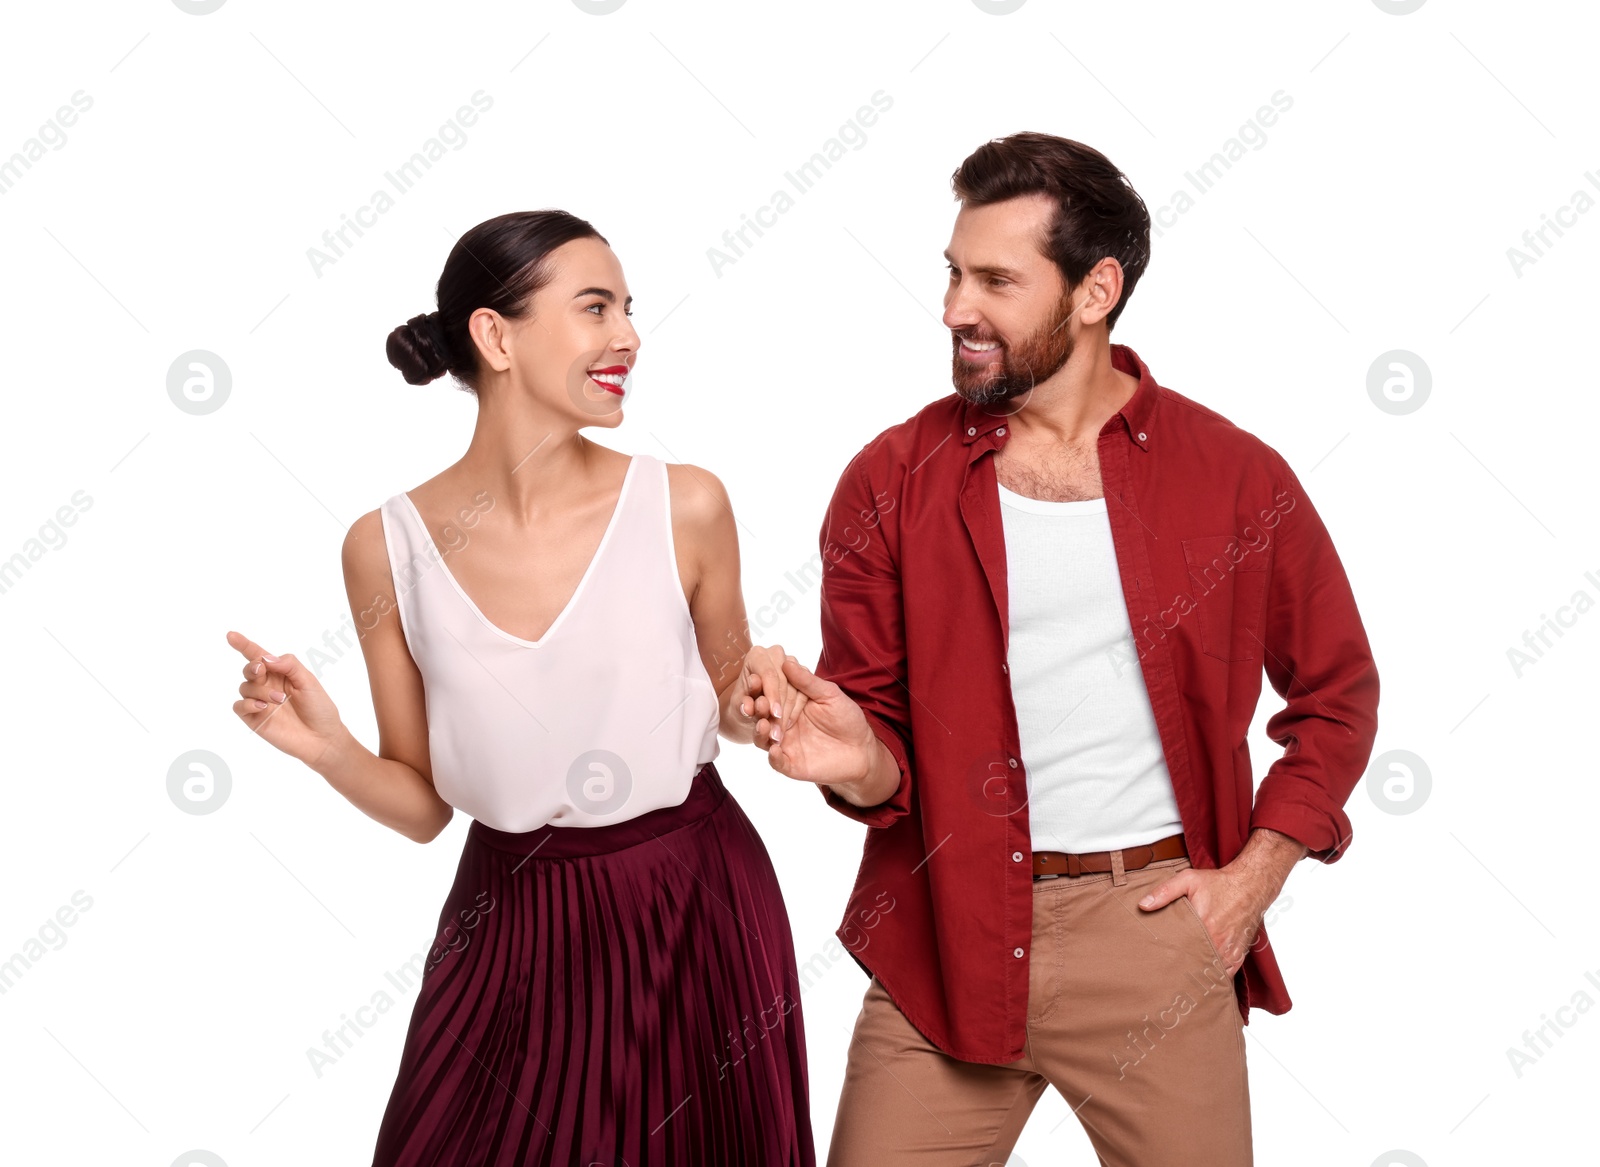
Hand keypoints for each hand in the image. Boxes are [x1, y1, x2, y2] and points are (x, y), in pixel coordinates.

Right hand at [227, 630, 347, 768]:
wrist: (322, 738)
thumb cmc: (319, 708)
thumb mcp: (309, 681)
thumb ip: (289, 665)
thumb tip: (265, 658)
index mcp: (280, 673)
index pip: (259, 656)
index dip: (244, 644)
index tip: (231, 635)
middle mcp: (267, 685)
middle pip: (249, 669)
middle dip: (253, 668)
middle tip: (262, 671)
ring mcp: (259, 702)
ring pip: (245, 687)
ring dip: (260, 690)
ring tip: (279, 700)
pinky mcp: (254, 719)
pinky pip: (239, 706)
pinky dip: (248, 703)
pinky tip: (263, 707)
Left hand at [736, 644, 797, 743]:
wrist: (750, 710)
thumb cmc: (742, 705)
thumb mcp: (738, 706)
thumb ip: (743, 705)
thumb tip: (748, 707)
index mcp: (757, 655)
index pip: (768, 674)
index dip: (772, 695)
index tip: (774, 715)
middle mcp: (776, 654)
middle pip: (784, 682)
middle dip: (781, 708)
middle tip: (777, 731)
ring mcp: (792, 663)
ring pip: (795, 690)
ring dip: (788, 714)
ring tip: (780, 733)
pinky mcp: (804, 674)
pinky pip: (804, 695)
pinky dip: (796, 712)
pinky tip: (787, 725)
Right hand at [757, 655, 879, 788]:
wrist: (862, 748)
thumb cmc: (846, 717)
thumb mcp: (829, 695)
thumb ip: (808, 682)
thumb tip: (787, 662)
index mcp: (789, 705)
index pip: (770, 695)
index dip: (763, 689)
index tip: (756, 680)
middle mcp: (782, 724)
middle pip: (761, 716)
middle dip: (758, 709)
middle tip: (759, 704)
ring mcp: (785, 744)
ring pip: (763, 739)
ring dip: (760, 732)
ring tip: (764, 724)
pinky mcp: (791, 764)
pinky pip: (777, 762)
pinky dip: (773, 757)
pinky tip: (774, 749)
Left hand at [1136, 864, 1274, 976]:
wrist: (1250, 886)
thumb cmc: (1219, 884)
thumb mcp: (1188, 880)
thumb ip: (1164, 892)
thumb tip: (1143, 905)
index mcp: (1203, 926)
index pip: (1180, 950)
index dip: (1168, 959)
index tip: (1157, 963)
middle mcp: (1218, 942)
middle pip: (1194, 965)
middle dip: (1181, 971)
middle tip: (1166, 976)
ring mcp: (1229, 951)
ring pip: (1210, 973)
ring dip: (1198, 976)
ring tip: (1182, 982)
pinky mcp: (1238, 955)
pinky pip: (1226, 974)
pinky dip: (1215, 977)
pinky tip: (1203, 979)